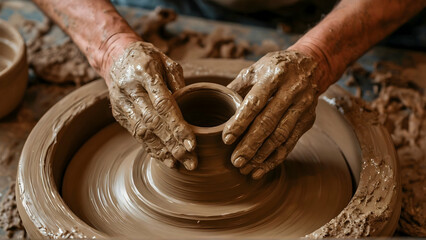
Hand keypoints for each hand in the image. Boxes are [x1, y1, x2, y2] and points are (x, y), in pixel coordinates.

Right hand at [108, 41, 196, 169]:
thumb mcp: (166, 61)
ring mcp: (121, 103)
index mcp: (145, 72)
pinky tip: (164, 158)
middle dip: (172, 145)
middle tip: (191, 161)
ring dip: (162, 151)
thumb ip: (178, 82)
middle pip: (153, 123)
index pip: (163, 104)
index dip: (177, 126)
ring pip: (142, 132)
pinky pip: (136, 134)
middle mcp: (130, 89)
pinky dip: (151, 148)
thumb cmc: (149, 59)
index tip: (192, 144)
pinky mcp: (118, 114)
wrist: (116, 56)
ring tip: (179, 165)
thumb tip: (189, 107)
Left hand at [223, 50, 320, 178]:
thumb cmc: (274, 68)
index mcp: (274, 75)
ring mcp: (303, 106)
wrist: (310, 64)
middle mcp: (292, 90)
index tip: (226, 139)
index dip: (240, 122)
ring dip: (262, 155)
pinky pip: (291, 143)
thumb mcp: (254, 70)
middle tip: (235, 161)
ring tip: (245, 168)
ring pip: (281, 136)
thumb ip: (236, 88)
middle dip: (250, 144)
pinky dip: (275, 158)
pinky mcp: (308, 120)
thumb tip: (215, 106)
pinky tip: (261, 168)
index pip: (255, 103)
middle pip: (269, 122)